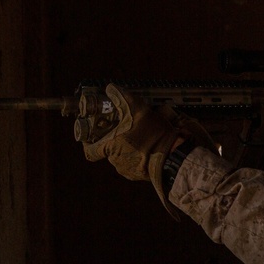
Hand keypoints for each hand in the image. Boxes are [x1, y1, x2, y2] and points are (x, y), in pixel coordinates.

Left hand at [83, 84, 214, 216]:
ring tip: (140, 137)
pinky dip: (137, 157)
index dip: (89, 144)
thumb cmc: (155, 135)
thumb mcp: (140, 110)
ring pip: (122, 157)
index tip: (92, 137)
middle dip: (115, 140)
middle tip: (125, 130)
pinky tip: (148, 148)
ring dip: (127, 148)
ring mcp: (128, 171)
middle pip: (108, 151)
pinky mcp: (139, 176)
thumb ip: (123, 98)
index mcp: (111, 147)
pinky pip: (133, 165)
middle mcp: (116, 161)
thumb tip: (111, 88)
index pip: (90, 151)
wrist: (174, 157)